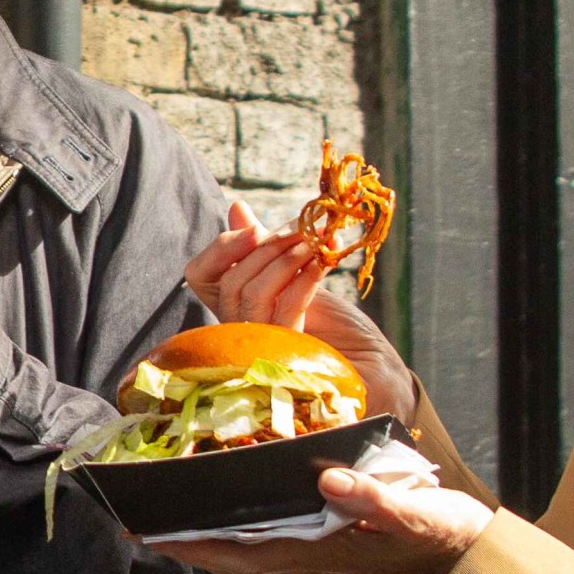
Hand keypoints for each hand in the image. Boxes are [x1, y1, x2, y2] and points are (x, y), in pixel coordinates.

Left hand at [152, 465, 493, 573]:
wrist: (469, 547)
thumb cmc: (441, 532)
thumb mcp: (414, 512)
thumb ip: (375, 500)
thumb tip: (330, 482)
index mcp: (312, 550)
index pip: (233, 554)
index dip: (187, 546)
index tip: (144, 530)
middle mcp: (301, 548)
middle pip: (224, 546)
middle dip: (179, 533)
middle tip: (133, 507)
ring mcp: (310, 539)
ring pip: (241, 533)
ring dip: (203, 518)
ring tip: (163, 492)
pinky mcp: (323, 525)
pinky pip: (265, 519)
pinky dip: (237, 504)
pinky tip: (224, 481)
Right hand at [185, 198, 416, 426]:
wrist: (374, 366)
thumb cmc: (337, 326)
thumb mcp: (299, 276)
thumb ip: (268, 247)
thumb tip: (237, 207)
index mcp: (235, 307)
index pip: (199, 275)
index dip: (220, 249)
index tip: (256, 228)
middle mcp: (238, 329)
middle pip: (230, 280)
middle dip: (267, 246)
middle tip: (304, 227)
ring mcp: (259, 346)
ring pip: (251, 293)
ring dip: (286, 259)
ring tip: (317, 241)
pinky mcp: (287, 355)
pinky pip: (284, 309)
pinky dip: (303, 279)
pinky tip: (323, 263)